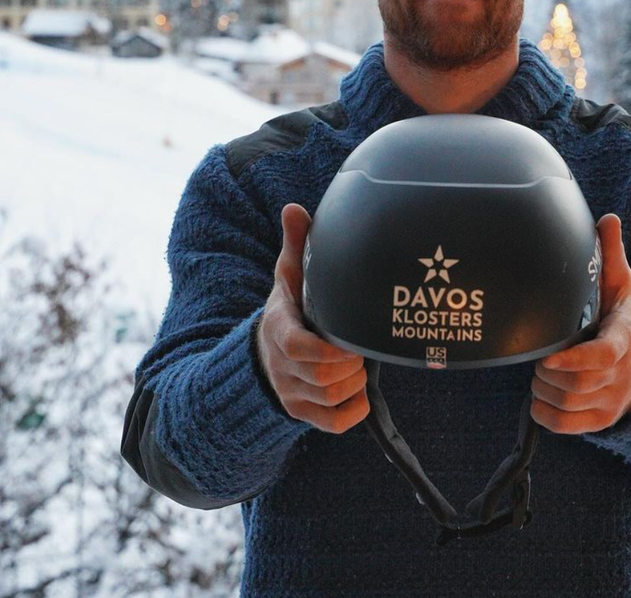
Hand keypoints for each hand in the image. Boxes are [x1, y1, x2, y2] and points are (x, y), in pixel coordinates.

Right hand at [257, 203, 369, 433]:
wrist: (264, 351)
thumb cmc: (289, 307)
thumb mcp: (289, 275)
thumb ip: (295, 243)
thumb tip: (294, 208)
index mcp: (280, 328)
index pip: (297, 346)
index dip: (327, 350)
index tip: (349, 341)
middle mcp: (282, 365)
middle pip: (322, 377)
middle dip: (351, 366)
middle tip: (363, 350)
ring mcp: (290, 392)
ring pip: (330, 400)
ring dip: (354, 386)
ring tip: (361, 366)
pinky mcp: (300, 412)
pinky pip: (333, 424)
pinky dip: (351, 413)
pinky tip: (359, 394)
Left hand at [530, 213, 630, 433]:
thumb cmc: (621, 321)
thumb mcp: (621, 287)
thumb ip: (611, 255)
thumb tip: (607, 218)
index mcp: (624, 338)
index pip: (604, 355)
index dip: (574, 360)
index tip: (549, 358)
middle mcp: (620, 373)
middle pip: (578, 384)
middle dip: (548, 374)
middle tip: (538, 359)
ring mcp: (612, 400)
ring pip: (569, 406)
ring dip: (544, 392)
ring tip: (540, 375)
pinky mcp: (602, 420)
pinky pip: (567, 427)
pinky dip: (546, 416)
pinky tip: (540, 399)